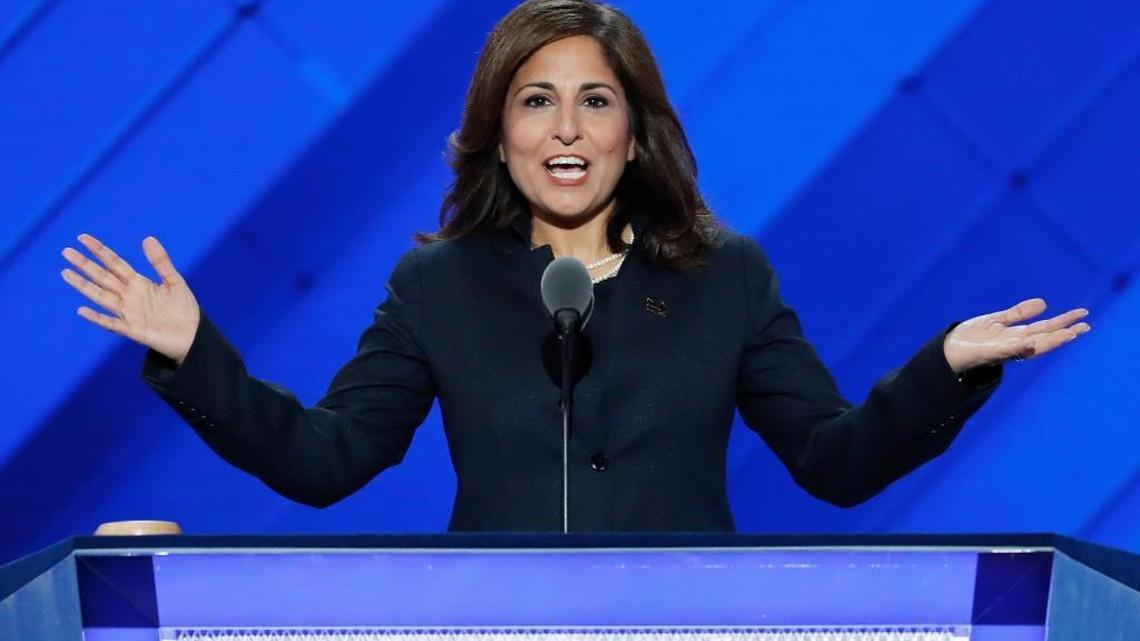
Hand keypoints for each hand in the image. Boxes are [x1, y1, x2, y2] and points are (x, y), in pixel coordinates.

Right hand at [61, 234, 200, 363]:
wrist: (193, 335)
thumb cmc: (183, 309)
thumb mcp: (174, 281)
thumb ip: (161, 262)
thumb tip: (148, 238)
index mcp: (139, 283)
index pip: (115, 263)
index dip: (99, 251)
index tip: (82, 238)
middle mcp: (129, 296)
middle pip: (103, 277)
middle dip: (85, 265)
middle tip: (66, 252)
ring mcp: (128, 313)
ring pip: (101, 297)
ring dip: (84, 286)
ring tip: (66, 273)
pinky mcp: (132, 330)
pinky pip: (111, 323)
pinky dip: (97, 317)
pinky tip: (82, 310)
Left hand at [943, 298, 1090, 372]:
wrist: (947, 350)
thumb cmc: (972, 337)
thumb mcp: (997, 321)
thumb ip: (1018, 314)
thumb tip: (1044, 303)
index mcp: (1016, 336)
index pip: (1045, 329)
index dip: (1064, 323)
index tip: (1083, 316)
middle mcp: (1013, 345)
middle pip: (1044, 339)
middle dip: (1064, 334)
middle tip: (1085, 327)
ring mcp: (1002, 351)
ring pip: (1030, 347)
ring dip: (1049, 342)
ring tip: (1068, 335)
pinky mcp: (987, 354)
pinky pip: (1005, 351)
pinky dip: (1018, 348)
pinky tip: (1030, 343)